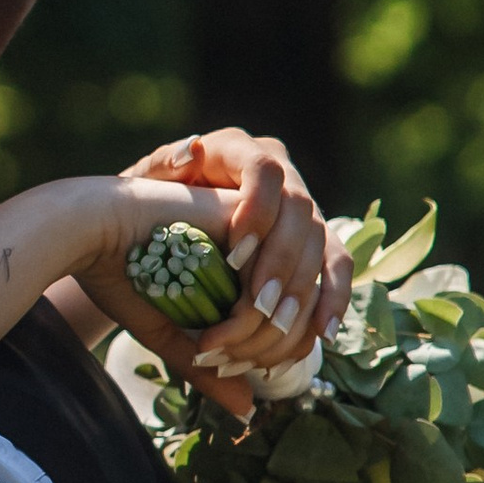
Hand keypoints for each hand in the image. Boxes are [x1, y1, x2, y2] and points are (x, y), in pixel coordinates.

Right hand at [72, 174, 322, 400]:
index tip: (227, 367)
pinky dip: (245, 318)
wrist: (88, 230)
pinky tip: (210, 330)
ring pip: (289, 300)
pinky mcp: (246, 219)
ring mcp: (256, 231)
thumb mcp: (169, 332)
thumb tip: (248, 410)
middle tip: (215, 361)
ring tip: (207, 347)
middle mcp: (261, 248)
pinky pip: (268, 281)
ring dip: (251, 339)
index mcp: (250, 269)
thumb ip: (208, 367)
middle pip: (301, 312)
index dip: (274, 354)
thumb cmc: (119, 274)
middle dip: (261, 352)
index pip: (298, 318)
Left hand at [123, 128, 350, 362]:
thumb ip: (162, 166)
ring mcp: (302, 207)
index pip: (264, 170)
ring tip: (279, 323)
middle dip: (281, 259)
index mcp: (240, 151)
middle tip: (258, 302)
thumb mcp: (147, 181)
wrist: (163, 221)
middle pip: (300, 210)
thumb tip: (190, 150)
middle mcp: (281, 174)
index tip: (234, 253)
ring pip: (322, 241)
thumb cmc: (150, 199)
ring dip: (304, 286)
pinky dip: (332, 298)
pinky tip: (322, 331)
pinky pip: (336, 266)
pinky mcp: (314, 240)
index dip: (257, 211)